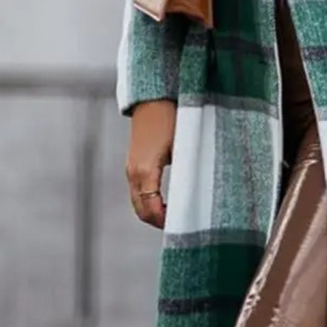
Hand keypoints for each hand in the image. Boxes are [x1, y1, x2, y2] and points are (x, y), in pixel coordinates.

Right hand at [126, 99, 177, 228]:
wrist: (154, 98)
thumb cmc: (172, 118)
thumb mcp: (183, 147)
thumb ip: (186, 172)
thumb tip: (196, 194)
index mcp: (144, 171)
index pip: (150, 208)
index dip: (164, 222)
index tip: (183, 227)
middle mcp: (133, 173)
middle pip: (141, 210)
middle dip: (158, 221)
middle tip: (180, 227)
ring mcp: (130, 169)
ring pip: (137, 202)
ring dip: (152, 212)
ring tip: (175, 216)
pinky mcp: (133, 164)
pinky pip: (137, 192)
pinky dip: (148, 202)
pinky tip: (166, 203)